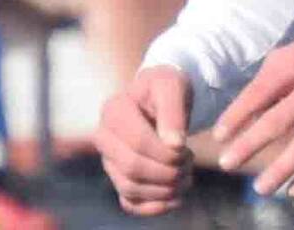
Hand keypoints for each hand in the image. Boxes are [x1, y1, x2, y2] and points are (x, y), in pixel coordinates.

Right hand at [98, 66, 194, 215]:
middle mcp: (103, 137)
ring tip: (187, 176)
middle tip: (190, 163)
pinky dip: (154, 207)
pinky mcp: (118, 178)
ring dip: (164, 189)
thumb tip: (174, 145)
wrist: (161, 98)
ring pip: (131, 188)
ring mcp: (109, 160)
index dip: (166, 153)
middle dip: (167, 171)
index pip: (137, 143)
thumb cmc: (166, 88)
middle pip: (132, 168)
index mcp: (113, 111)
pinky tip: (176, 198)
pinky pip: (130, 203)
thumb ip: (173, 111)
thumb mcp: (173, 86)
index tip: (186, 149)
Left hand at [212, 39, 293, 199]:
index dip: (237, 115)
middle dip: (252, 144)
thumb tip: (236, 121)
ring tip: (261, 188)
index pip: (261, 92)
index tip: (218, 137)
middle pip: (282, 119)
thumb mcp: (288, 59)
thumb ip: (265, 86)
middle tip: (227, 165)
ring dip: (283, 168)